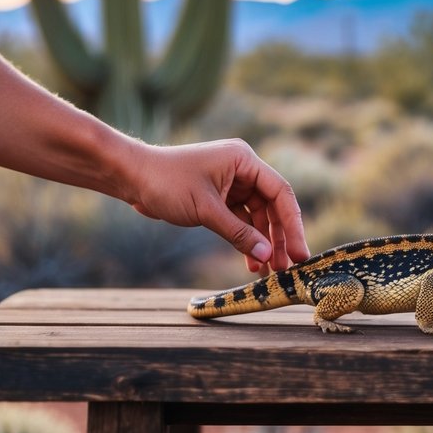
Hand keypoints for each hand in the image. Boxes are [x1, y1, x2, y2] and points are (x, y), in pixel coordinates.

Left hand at [124, 138, 309, 272]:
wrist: (132, 177)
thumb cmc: (166, 183)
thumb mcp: (206, 210)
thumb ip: (238, 233)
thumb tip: (268, 255)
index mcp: (244, 161)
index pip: (280, 193)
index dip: (293, 224)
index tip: (300, 252)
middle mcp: (242, 170)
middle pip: (272, 206)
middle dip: (279, 237)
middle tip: (287, 267)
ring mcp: (232, 183)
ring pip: (258, 216)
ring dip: (263, 242)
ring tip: (269, 271)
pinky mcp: (220, 197)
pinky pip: (241, 220)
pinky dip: (245, 239)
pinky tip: (250, 261)